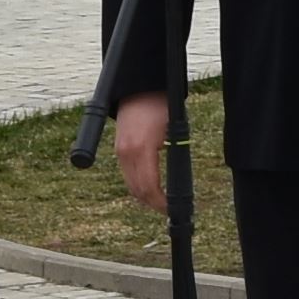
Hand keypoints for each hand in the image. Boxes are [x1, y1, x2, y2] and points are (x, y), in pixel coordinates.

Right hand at [109, 91, 174, 214]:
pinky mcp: (118, 149)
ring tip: (161, 203)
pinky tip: (150, 188)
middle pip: (137, 191)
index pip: (149, 187)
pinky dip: (138, 185)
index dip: (161, 202)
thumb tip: (180, 180)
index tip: (172, 209)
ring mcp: (119, 152)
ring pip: (130, 185)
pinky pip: (127, 175)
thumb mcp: (173, 130)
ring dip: (145, 197)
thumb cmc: (160, 105)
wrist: (139, 87)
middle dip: (153, 204)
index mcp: (141, 149)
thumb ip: (175, 154)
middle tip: (169, 210)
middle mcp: (126, 153)